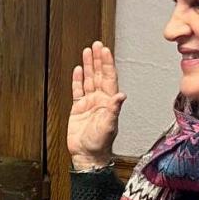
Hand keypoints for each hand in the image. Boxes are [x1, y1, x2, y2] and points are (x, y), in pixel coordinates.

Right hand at [67, 41, 125, 168]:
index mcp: (108, 101)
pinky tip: (77, 70)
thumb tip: (121, 95)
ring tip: (86, 51)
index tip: (105, 50)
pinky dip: (77, 80)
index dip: (107, 64)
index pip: (108, 77)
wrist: (87, 155)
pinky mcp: (78, 108)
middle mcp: (100, 99)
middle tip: (96, 44)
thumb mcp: (109, 125)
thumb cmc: (100, 143)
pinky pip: (78, 90)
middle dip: (98, 59)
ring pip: (88, 79)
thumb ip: (114, 109)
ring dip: (88, 66)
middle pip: (99, 74)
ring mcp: (89, 103)